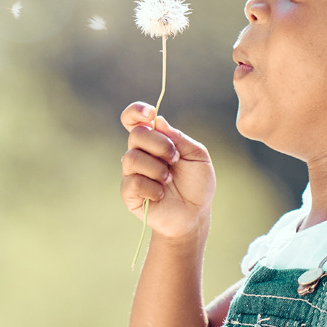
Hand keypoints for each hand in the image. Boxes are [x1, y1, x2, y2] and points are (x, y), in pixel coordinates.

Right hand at [119, 101, 215, 240]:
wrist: (194, 215)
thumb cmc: (197, 185)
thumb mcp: (198, 156)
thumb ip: (179, 138)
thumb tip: (158, 121)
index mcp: (155, 141)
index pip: (134, 119)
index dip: (136, 111)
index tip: (150, 113)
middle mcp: (140, 153)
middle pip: (136, 134)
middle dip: (160, 145)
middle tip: (175, 159)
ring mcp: (132, 172)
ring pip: (132, 158)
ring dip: (157, 169)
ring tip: (169, 180)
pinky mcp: (129, 192)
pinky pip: (133, 182)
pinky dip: (152, 188)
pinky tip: (160, 195)